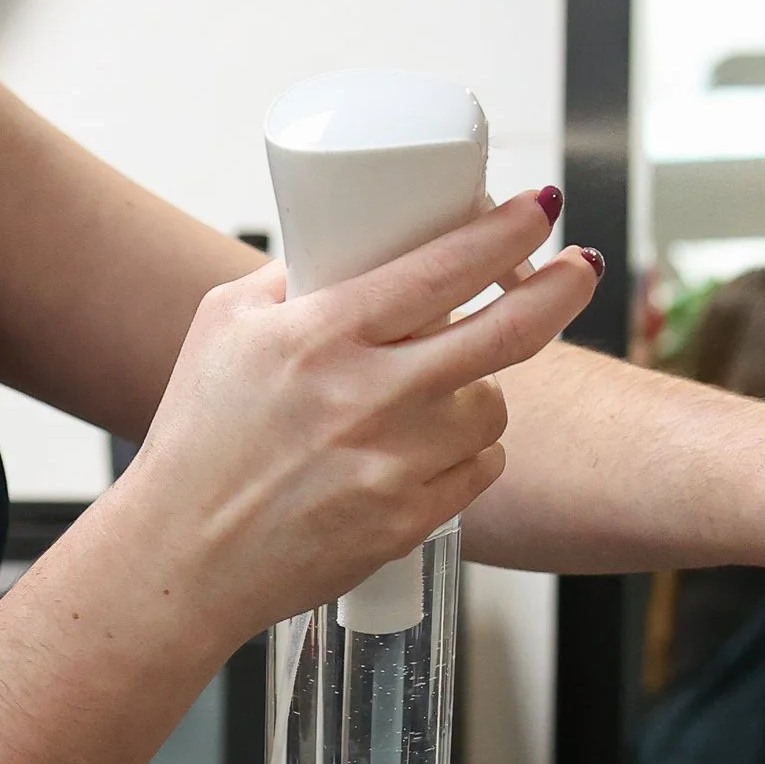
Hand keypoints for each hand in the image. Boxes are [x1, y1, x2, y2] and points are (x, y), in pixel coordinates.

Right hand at [113, 193, 600, 646]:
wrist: (183, 557)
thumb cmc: (198, 437)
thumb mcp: (226, 325)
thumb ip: (294, 278)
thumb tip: (352, 238)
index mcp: (324, 334)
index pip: (443, 268)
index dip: (506, 231)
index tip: (540, 206)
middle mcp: (369, 396)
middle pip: (506, 332)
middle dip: (560, 290)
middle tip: (581, 268)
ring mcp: (396, 464)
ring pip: (493, 406)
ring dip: (480, 389)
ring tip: (435, 392)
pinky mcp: (410, 521)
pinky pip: (480, 469)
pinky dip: (466, 453)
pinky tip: (426, 449)